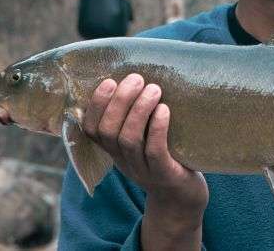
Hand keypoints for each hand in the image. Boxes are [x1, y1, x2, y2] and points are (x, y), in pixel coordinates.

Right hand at [84, 73, 207, 245]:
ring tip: (154, 89)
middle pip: (109, 131)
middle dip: (120, 101)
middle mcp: (123, 160)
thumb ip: (135, 116)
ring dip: (140, 110)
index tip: (109, 81)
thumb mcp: (143, 140)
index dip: (96, 105)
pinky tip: (164, 110)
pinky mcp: (165, 175)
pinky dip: (157, 128)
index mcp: (114, 150)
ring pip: (129, 140)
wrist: (182, 200)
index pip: (91, 129)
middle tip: (137, 79)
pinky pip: (155, 151)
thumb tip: (137, 75)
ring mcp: (143, 170)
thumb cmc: (164, 159)